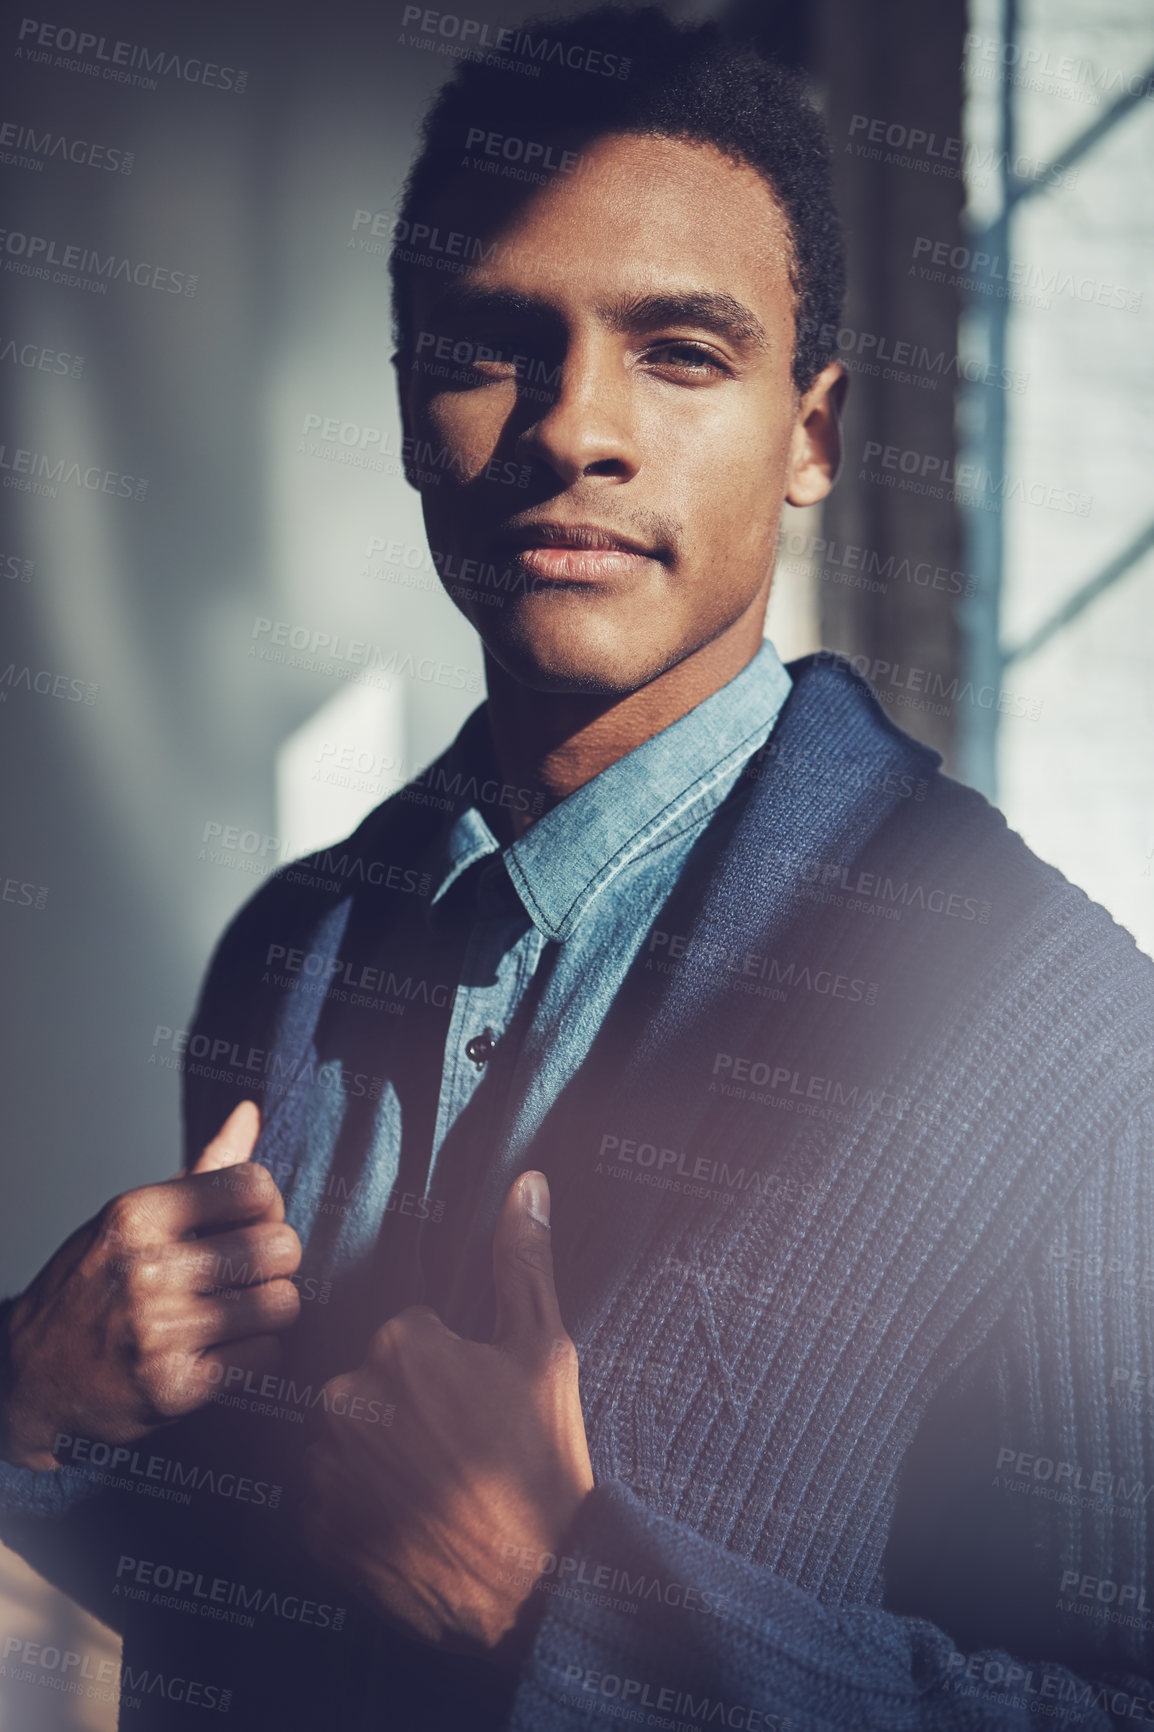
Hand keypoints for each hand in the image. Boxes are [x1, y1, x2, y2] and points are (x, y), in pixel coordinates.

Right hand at [2, 1102, 300, 1470]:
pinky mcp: (174, 1388)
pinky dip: (259, 1355)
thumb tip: (250, 1112)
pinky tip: (230, 1349)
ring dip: (271, 1310)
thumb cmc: (92, 1288)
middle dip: (276, 1260)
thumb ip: (203, 1170)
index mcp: (137, 1215)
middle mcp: (146, 1270)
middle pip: (279, 1247)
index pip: (254, 1186)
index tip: (249, 1223)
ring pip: (281, 1304)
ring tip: (244, 1311)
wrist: (29, 1378)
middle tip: (252, 1272)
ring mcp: (160, 1332)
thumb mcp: (133, 1220)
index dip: (267, 1205)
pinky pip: (266, 1357)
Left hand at [302, 1171, 592, 1652]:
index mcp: (401, 1342)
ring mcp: (326, 1465)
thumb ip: (523, 1261)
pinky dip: (358, 1504)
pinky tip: (405, 1518)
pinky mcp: (315, 1527)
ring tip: (433, 1488)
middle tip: (457, 1449)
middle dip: (406, 1406)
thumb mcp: (546, 1351)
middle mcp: (349, 1395)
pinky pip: (326, 1496)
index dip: (448, 1369)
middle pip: (371, 1381)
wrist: (535, 1585)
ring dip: (376, 1453)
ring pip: (345, 1436)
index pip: (409, 1332)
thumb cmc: (544, 1460)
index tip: (477, 1407)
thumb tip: (528, 1181)